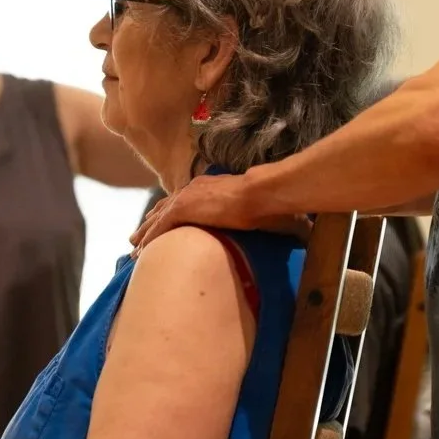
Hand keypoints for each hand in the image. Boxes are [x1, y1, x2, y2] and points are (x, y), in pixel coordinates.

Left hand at [131, 173, 310, 251]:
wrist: (264, 193)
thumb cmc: (270, 202)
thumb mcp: (265, 212)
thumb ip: (275, 222)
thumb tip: (305, 235)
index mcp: (209, 186)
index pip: (185, 199)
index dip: (171, 211)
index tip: (162, 220)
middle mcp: (194, 189)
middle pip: (164, 207)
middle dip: (150, 221)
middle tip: (138, 236)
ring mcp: (188, 198)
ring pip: (157, 218)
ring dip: (144, 233)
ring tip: (133, 247)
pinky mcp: (185, 209)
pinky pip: (161, 228)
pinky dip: (150, 240)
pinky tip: (141, 252)